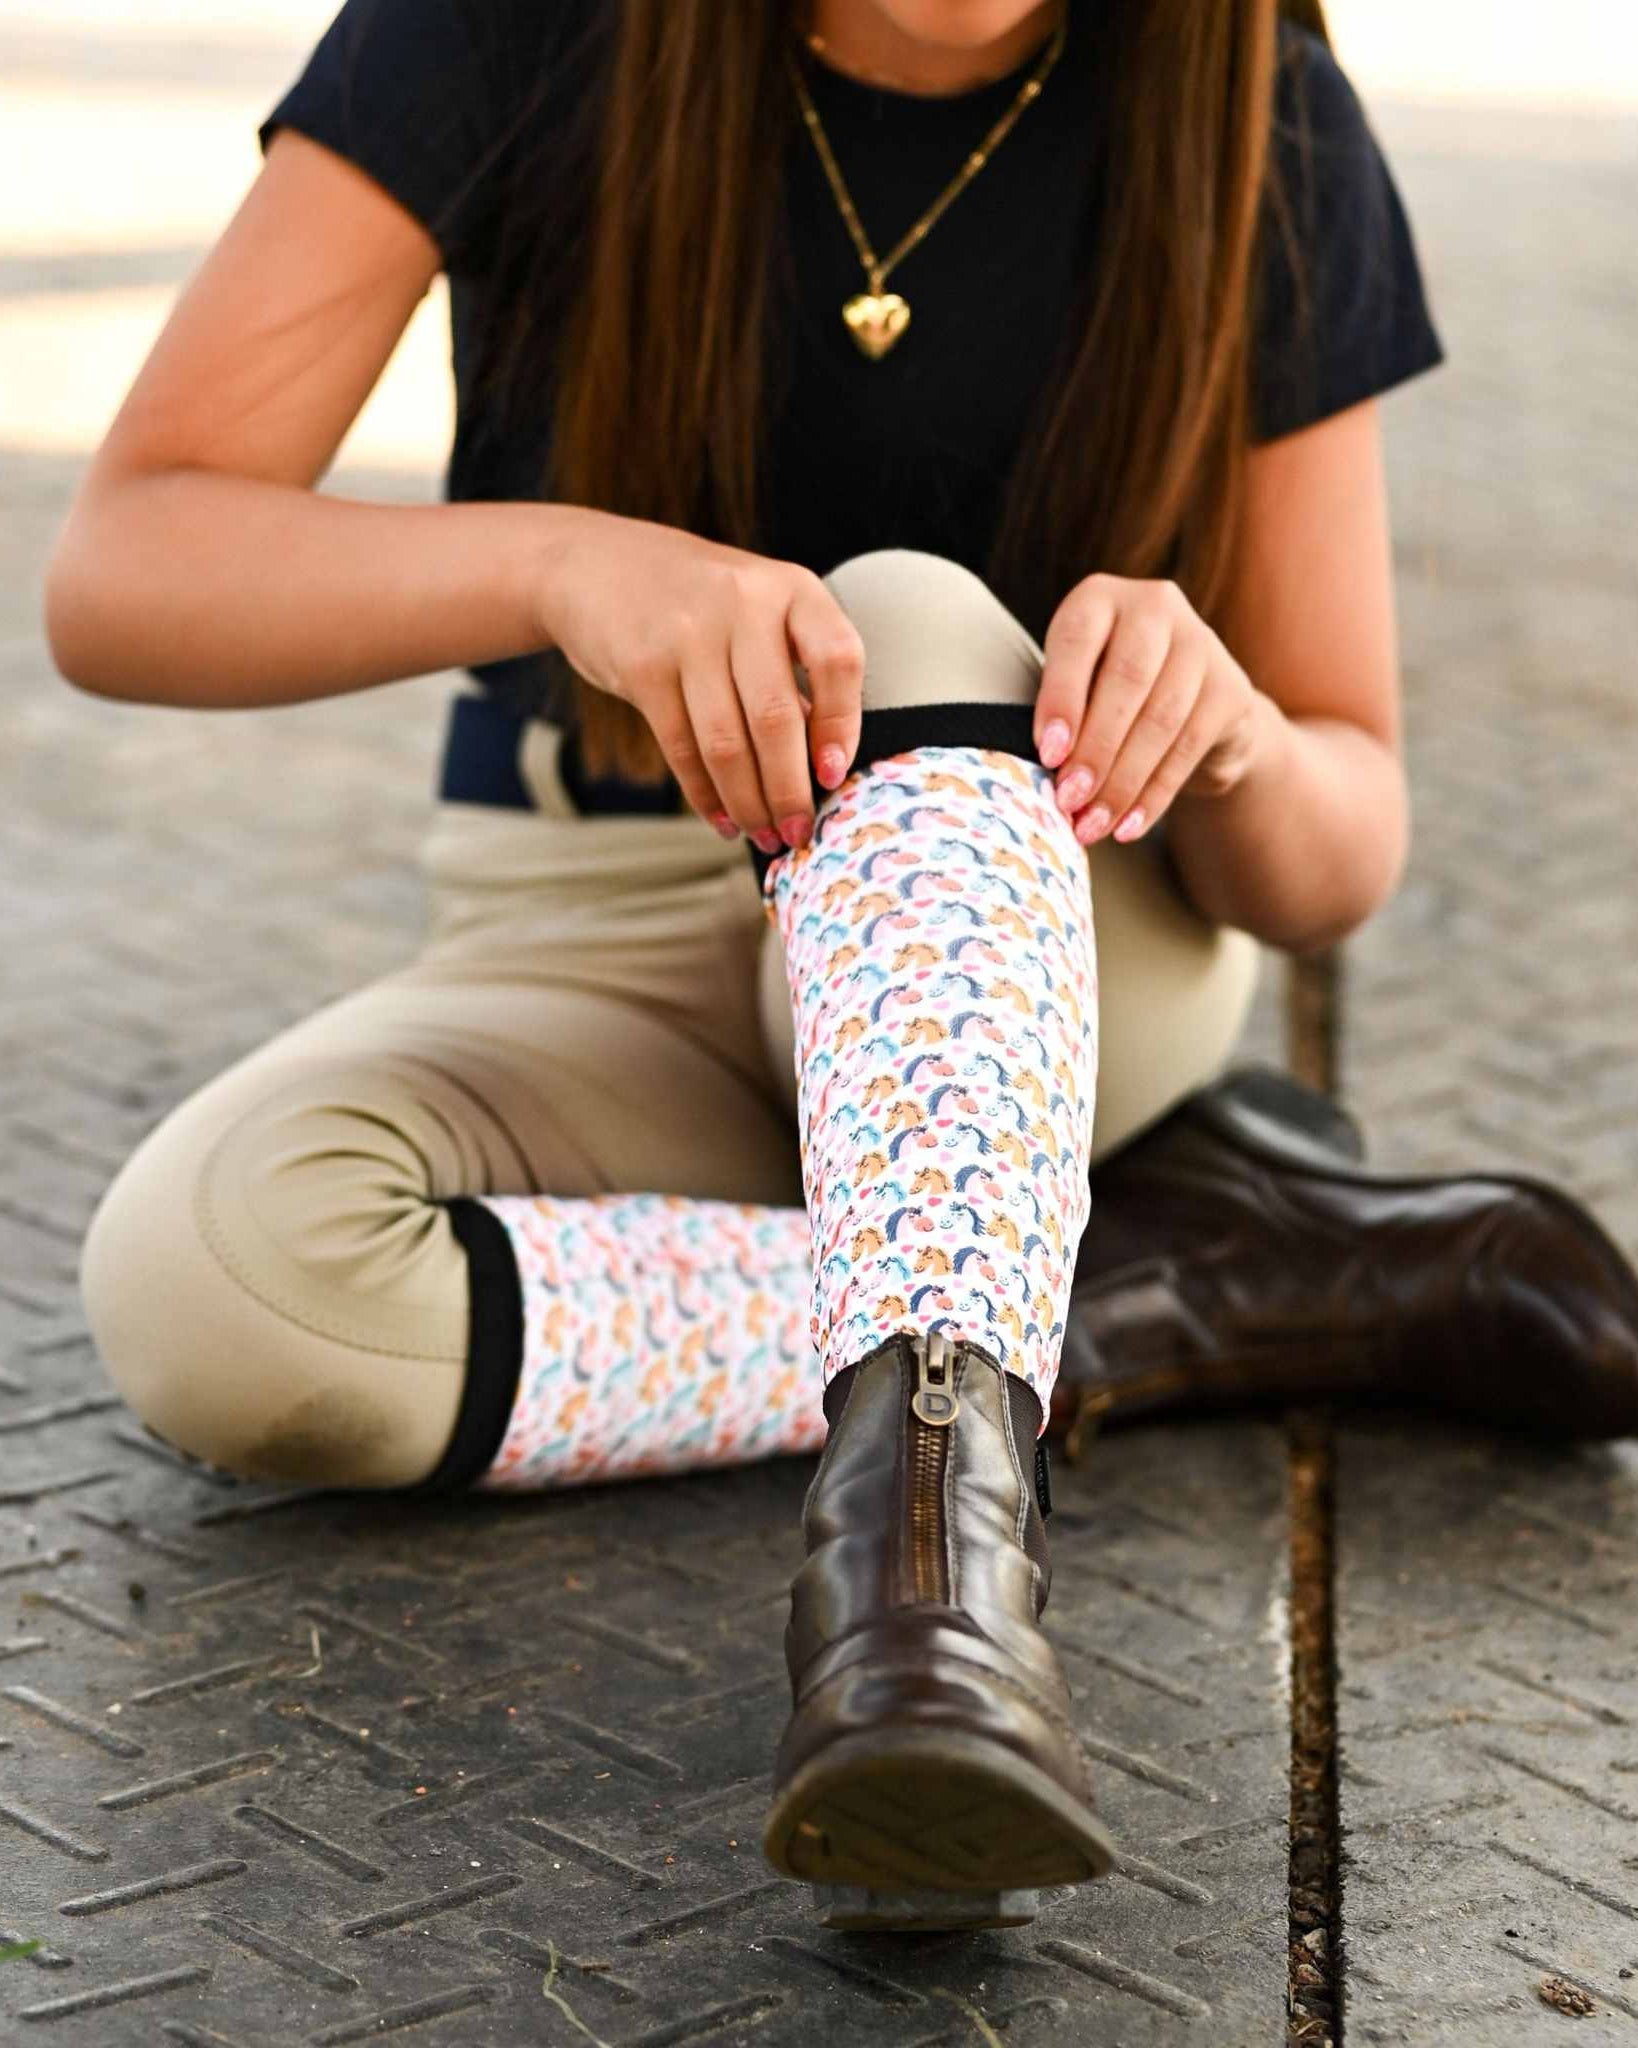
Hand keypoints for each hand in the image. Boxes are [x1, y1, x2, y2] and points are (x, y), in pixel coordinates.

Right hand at [536, 509, 864, 850]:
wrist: (596, 565)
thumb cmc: (699, 602)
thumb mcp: (758, 611)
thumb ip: (793, 671)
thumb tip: (822, 764)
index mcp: (791, 588)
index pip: (838, 659)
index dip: (842, 725)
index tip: (832, 776)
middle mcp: (743, 603)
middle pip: (776, 717)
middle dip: (789, 790)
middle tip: (796, 831)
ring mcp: (688, 633)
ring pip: (727, 743)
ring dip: (748, 802)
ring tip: (762, 833)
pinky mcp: (643, 666)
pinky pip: (682, 747)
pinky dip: (705, 794)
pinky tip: (722, 818)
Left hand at [1032, 574, 1271, 844]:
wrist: (1188, 711)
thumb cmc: (1105, 699)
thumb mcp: (1076, 690)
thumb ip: (1062, 715)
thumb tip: (1044, 774)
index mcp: (1100, 597)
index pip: (1078, 640)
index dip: (1062, 697)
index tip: (1048, 753)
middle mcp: (1154, 606)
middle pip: (1126, 680)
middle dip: (1095, 748)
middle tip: (1068, 800)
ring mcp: (1200, 643)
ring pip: (1160, 719)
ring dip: (1122, 782)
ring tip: (1092, 824)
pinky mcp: (1231, 689)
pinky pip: (1188, 748)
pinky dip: (1154, 794)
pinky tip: (1128, 827)